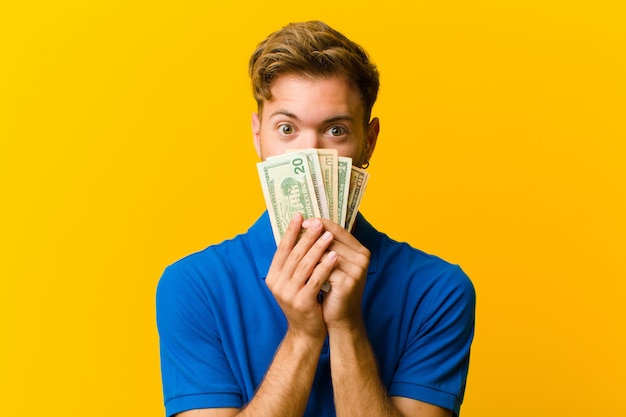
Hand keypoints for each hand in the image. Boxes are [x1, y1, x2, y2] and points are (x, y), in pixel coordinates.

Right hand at [265, 213, 337, 338]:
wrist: (306, 332)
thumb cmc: (304, 301)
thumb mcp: (293, 281)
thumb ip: (294, 262)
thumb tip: (302, 233)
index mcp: (272, 276)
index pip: (282, 249)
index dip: (290, 231)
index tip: (299, 215)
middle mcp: (277, 284)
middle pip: (294, 254)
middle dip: (307, 236)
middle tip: (318, 222)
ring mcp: (288, 294)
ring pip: (305, 265)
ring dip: (318, 248)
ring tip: (329, 235)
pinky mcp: (302, 302)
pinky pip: (315, 279)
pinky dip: (325, 266)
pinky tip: (334, 256)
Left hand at [301, 218, 370, 329]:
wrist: (341, 318)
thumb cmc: (334, 290)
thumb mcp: (333, 266)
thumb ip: (327, 247)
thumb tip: (308, 225)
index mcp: (361, 250)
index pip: (339, 229)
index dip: (321, 223)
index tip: (303, 221)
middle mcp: (363, 258)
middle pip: (332, 239)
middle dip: (311, 236)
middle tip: (296, 231)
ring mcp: (357, 270)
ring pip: (326, 253)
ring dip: (309, 251)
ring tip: (294, 248)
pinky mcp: (348, 282)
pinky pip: (324, 269)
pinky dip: (311, 268)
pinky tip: (299, 267)